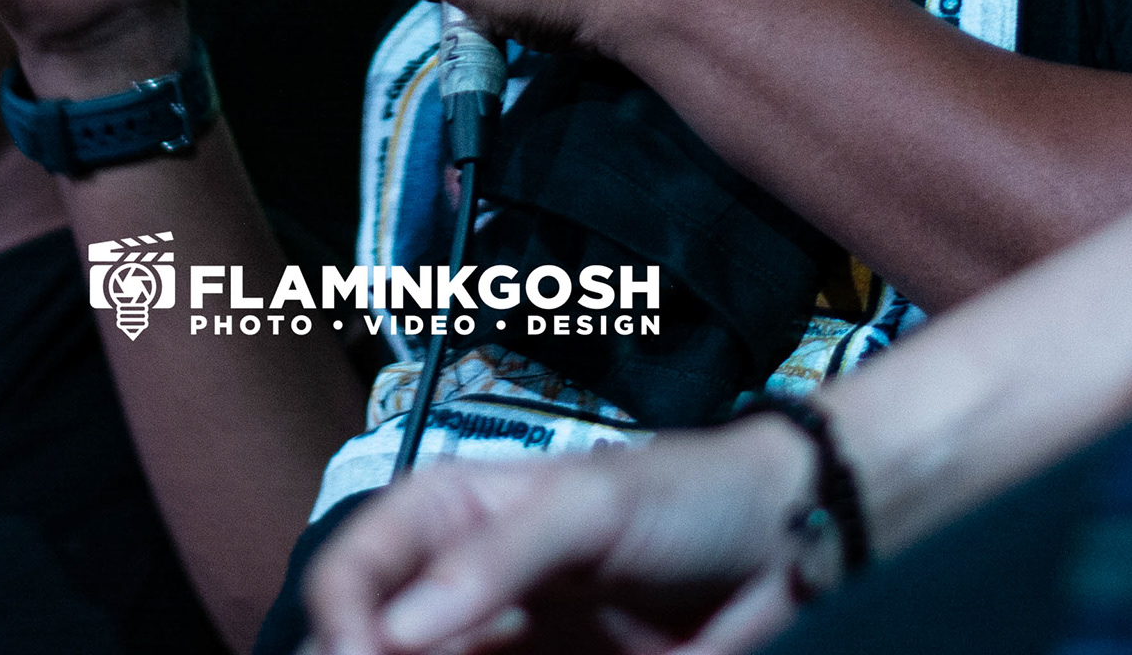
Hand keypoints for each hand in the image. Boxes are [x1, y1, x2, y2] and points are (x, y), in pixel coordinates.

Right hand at [303, 420, 814, 654]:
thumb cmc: (688, 493)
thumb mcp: (588, 504)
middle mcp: (458, 587)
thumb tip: (398, 629)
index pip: (355, 572)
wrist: (790, 542)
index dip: (340, 625)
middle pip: (372, 646)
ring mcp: (502, 646)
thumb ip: (493, 557)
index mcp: (447, 515)